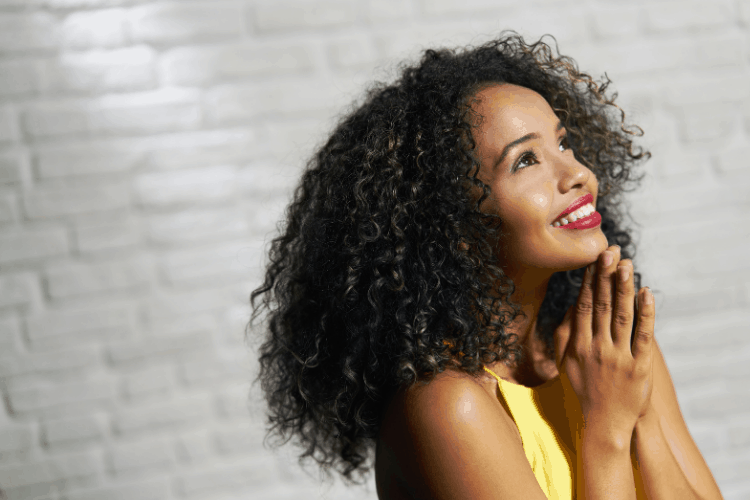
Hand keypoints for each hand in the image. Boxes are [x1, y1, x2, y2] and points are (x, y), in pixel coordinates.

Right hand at [554, 245, 655, 443]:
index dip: (589, 281)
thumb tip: (570, 308)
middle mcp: (596, 347)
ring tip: (626, 263)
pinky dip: (646, 313)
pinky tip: (647, 293)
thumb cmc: (586, 390)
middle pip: (601, 305)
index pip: (583, 306)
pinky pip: (643, 336)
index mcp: (578, 345)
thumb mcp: (567, 363)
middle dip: (605, 276)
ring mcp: (618, 357)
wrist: (605, 423)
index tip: (593, 260)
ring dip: (623, 287)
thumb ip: (565, 335)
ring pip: (621, 315)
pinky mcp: (639, 367)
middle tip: (609, 251)